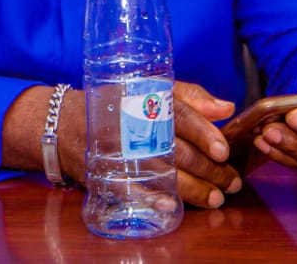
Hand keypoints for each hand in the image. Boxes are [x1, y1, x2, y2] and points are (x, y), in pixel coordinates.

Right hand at [52, 81, 239, 208]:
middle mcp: (133, 125)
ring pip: (162, 173)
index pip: (180, 116)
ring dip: (192, 190)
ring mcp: (119, 152)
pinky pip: (131, 189)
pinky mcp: (106, 173)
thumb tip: (227, 108)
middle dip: (208, 170)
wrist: (65, 122)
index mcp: (146, 101)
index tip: (223, 151)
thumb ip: (191, 97)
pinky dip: (151, 199)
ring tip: (215, 198)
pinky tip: (171, 206)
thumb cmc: (118, 103)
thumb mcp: (152, 89)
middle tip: (231, 183)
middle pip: (177, 150)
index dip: (203, 134)